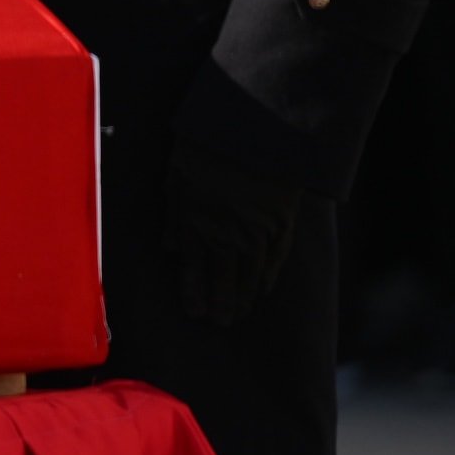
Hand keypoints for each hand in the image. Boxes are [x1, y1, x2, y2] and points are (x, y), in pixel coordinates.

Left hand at [170, 157, 302, 322]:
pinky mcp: (282, 223)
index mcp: (197, 225)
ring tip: (240, 313)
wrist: (253, 130)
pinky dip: (268, 277)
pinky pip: (275, 260)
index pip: (195, 270)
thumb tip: (171, 248)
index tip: (195, 312)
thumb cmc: (205, 149)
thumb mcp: (176, 179)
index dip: (194, 294)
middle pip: (225, 279)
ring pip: (252, 275)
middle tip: (220, 323)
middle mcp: (228, 235)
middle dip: (221, 304)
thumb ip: (175, 218)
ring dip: (245, 296)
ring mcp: (258, 232)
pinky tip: (263, 289)